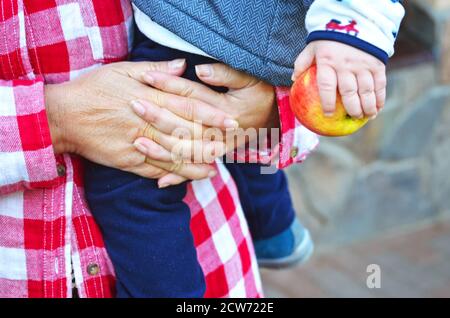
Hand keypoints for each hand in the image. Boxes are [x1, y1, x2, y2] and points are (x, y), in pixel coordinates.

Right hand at [45, 60, 232, 180]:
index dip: (211, 115)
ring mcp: (137, 145)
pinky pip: (154, 170)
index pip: (187, 108)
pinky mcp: (128, 161)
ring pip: (173, 156)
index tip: (230, 121)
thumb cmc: (93, 89)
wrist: (64, 116)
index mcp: (148, 99)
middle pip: (185, 134)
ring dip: (196, 162)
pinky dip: (173, 175)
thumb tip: (182, 66)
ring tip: (216, 166)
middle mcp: (147, 124)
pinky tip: (188, 178)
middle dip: (211, 142)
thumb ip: (155, 71)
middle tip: (231, 146)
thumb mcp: (122, 71)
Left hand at [135, 63, 276, 185]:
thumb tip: (199, 70)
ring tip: (137, 142)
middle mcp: (222, 132)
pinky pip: (197, 169)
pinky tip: (160, 182)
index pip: (192, 96)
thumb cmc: (261, 92)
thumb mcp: (249, 78)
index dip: (168, 85)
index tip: (145, 77)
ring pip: (188, 151)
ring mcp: (220, 147)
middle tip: (133, 105)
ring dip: (162, 149)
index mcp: (227, 109)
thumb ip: (225, 74)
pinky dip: (180, 176)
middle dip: (157, 116)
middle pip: (185, 125)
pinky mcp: (218, 156)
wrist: (276, 116)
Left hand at [293, 40, 385, 118]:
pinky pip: (380, 83)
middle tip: (353, 117)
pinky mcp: (377, 63)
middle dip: (352, 108)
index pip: (326, 86)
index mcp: (328, 62)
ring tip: (367, 117)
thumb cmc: (329, 39)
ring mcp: (363, 64)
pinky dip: (380, 97)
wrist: (353, 21)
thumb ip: (302, 63)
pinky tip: (378, 108)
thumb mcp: (312, 47)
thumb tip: (293, 80)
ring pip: (366, 90)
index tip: (328, 115)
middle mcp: (345, 64)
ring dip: (368, 106)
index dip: (328, 102)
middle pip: (349, 92)